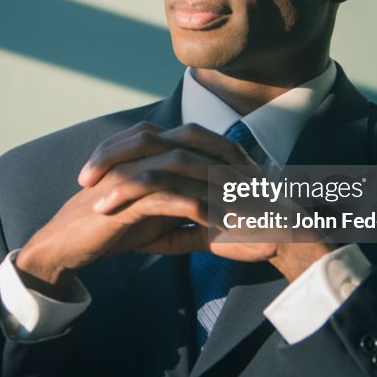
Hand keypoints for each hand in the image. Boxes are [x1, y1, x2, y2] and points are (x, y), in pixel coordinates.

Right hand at [16, 121, 244, 296]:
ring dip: (216, 185)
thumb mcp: (148, 216)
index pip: (189, 144)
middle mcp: (137, 158)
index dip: (220, 156)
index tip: (253, 176)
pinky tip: (218, 222)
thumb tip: (207, 207)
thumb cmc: (105, 229)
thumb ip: (174, 205)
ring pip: (182, 170)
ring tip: (245, 202)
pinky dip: (195, 208)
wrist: (66, 245)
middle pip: (190, 149)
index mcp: (142, 156)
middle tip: (259, 183)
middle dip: (225, 164)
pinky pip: (167, 199)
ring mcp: (130, 175)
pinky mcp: (124, 200)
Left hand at [81, 122, 336, 281]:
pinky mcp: (214, 192)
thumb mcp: (210, 226)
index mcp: (210, 150)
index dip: (123, 148)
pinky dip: (133, 196)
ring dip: (118, 177)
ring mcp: (214, 169)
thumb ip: (179, 227)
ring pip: (154, 161)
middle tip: (84, 174)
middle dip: (112, 155)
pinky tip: (110, 209)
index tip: (96, 167)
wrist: (291, 241)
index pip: (156, 136)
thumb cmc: (255, 231)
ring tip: (92, 195)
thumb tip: (150, 238)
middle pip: (150, 138)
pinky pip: (165, 188)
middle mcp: (211, 151)